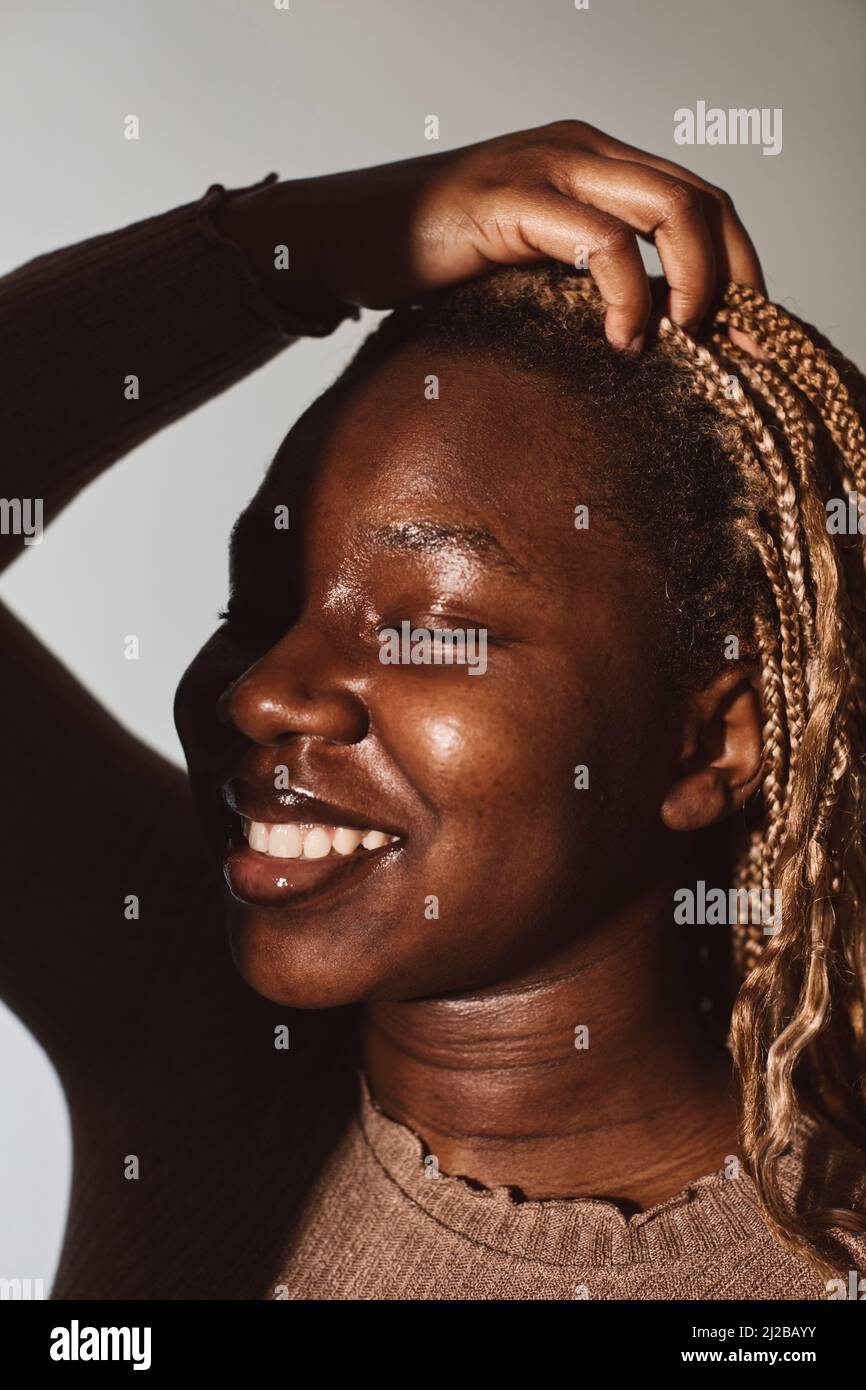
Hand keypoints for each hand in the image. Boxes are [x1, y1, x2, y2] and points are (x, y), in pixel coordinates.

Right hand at [219, 120, 764, 353]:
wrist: (345, 238)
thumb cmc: (430, 262)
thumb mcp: (525, 264)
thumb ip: (580, 277)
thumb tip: (643, 339)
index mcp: (591, 161)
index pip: (696, 198)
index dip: (734, 261)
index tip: (743, 330)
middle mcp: (580, 149)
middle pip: (697, 199)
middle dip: (730, 276)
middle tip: (727, 345)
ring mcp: (546, 167)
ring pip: (666, 209)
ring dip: (693, 284)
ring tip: (682, 343)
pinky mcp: (512, 201)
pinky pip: (599, 242)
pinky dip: (629, 295)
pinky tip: (624, 341)